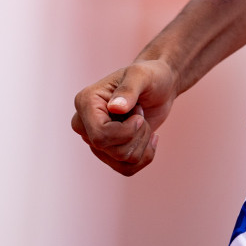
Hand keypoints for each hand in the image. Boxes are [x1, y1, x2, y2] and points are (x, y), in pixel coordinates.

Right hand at [70, 58, 178, 175]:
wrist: (160, 87)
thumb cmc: (150, 76)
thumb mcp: (142, 76)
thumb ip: (129, 89)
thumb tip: (115, 108)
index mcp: (86, 102)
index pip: (99, 134)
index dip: (126, 132)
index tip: (140, 117)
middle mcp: (85, 123)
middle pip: (109, 150)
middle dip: (136, 136)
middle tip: (141, 115)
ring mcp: (95, 139)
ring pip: (121, 161)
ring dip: (143, 143)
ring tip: (143, 122)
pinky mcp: (109, 151)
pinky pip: (126, 169)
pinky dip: (145, 156)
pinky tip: (151, 138)